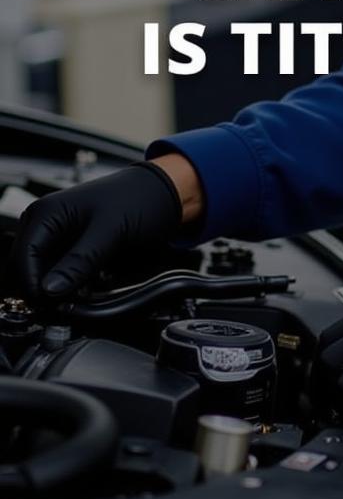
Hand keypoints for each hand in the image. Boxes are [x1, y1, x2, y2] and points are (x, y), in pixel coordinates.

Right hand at [13, 162, 184, 302]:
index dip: (32, 286)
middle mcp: (46, 225)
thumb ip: (80, 260)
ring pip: (45, 277)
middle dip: (46, 290)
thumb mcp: (112, 230)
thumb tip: (49, 289)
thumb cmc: (141, 197)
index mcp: (47, 213)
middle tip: (68, 304)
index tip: (51, 305)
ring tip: (84, 292)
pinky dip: (73, 284)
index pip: (22, 259)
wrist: (164, 193)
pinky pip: (63, 275)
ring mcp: (59, 238)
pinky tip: (90, 286)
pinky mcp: (74, 249)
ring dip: (60, 289)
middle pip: (28, 271)